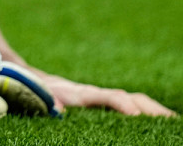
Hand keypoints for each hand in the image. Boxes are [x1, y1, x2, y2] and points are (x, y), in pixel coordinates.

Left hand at [43, 73, 176, 116]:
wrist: (35, 81)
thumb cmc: (40, 93)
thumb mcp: (42, 99)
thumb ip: (51, 104)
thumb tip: (58, 111)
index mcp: (82, 94)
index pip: (107, 96)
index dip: (123, 104)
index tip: (136, 115)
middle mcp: (96, 93)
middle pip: (129, 97)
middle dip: (150, 109)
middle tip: (169, 121)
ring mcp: (102, 97)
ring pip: (134, 100)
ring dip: (154, 111)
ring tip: (173, 123)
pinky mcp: (104, 102)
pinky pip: (130, 105)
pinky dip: (147, 112)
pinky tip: (161, 122)